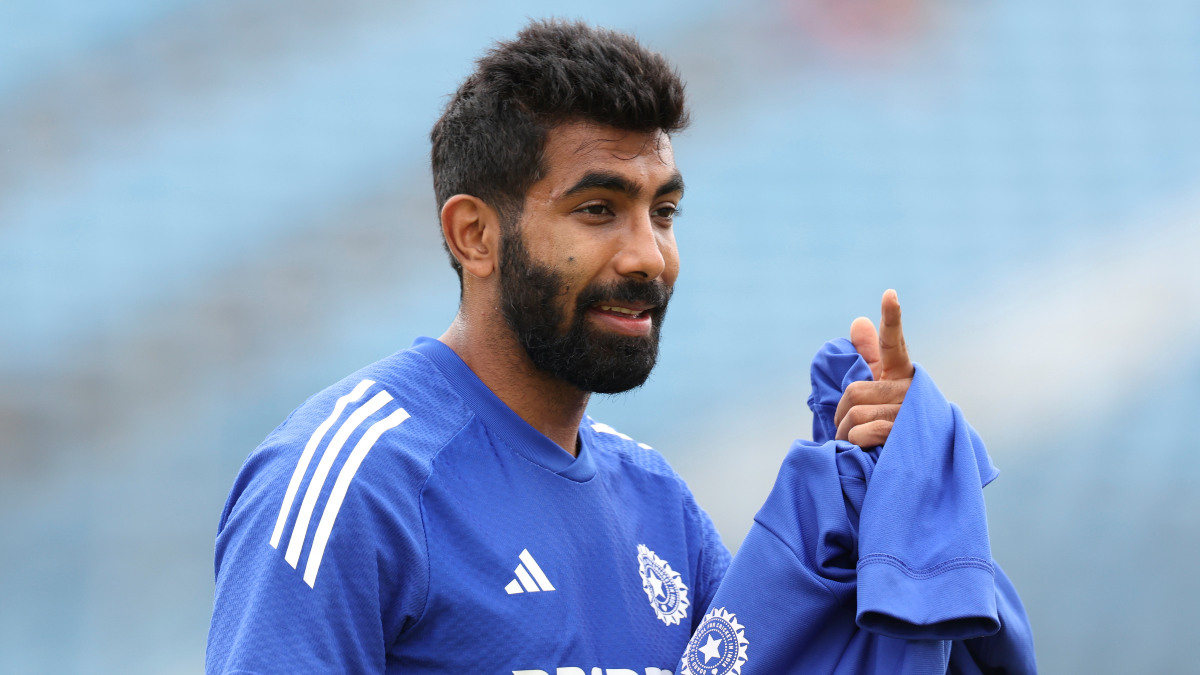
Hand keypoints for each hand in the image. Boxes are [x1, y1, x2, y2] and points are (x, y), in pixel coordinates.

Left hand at [833, 289, 913, 446]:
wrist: (916, 464)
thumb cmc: (892, 421)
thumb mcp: (879, 388)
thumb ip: (869, 356)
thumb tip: (859, 321)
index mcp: (902, 372)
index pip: (894, 343)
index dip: (891, 318)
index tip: (889, 294)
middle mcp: (911, 389)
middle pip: (854, 391)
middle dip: (842, 413)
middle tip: (847, 427)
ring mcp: (910, 413)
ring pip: (855, 413)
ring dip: (845, 432)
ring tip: (857, 442)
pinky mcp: (905, 436)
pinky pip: (861, 433)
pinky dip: (854, 443)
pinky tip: (866, 448)